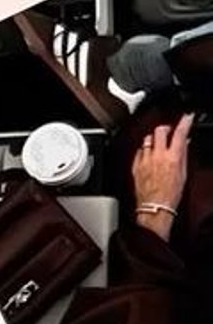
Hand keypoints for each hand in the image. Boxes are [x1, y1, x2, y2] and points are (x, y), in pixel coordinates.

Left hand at [132, 110, 191, 233]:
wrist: (155, 207)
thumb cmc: (170, 195)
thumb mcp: (183, 173)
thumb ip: (183, 155)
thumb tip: (184, 142)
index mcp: (172, 157)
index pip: (180, 133)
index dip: (185, 122)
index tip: (187, 117)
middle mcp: (157, 156)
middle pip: (159, 130)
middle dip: (165, 128)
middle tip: (169, 131)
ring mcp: (145, 160)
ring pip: (147, 139)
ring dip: (154, 139)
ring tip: (158, 145)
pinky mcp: (136, 166)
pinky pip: (139, 151)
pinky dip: (144, 150)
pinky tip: (148, 155)